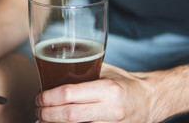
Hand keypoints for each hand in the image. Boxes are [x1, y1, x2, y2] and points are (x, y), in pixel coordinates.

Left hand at [35, 63, 151, 122]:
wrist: (151, 100)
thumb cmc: (126, 83)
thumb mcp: (107, 71)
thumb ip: (84, 72)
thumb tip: (55, 71)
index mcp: (108, 89)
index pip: (69, 94)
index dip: (49, 97)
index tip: (40, 97)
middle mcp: (111, 109)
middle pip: (69, 116)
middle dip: (47, 114)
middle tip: (38, 110)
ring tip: (44, 120)